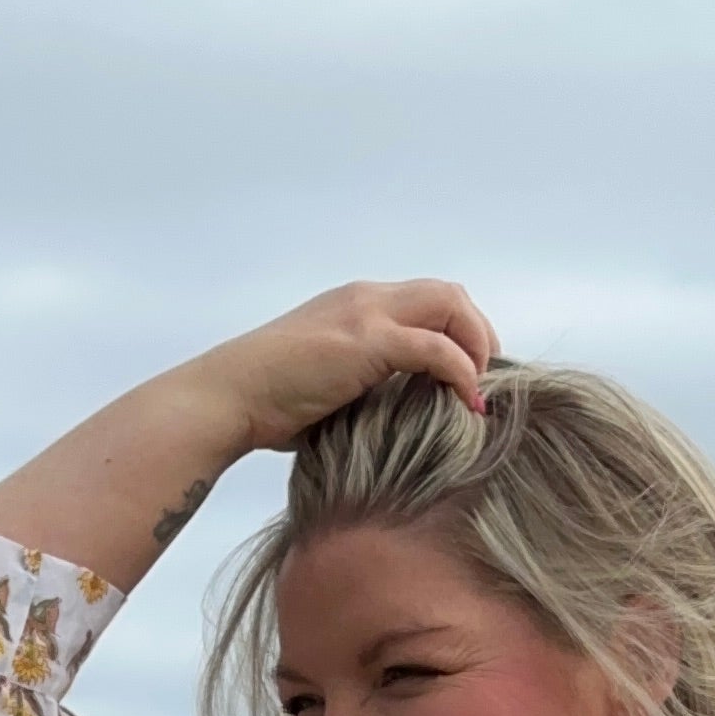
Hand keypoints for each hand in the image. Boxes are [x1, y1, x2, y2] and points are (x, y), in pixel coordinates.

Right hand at [187, 278, 499, 452]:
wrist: (228, 398)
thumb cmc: (266, 405)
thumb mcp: (324, 387)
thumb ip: (361, 387)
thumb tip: (393, 421)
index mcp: (355, 304)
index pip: (428, 300)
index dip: (459, 334)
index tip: (468, 378)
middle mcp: (366, 297)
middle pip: (450, 294)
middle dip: (479, 336)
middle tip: (485, 384)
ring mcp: (366, 313)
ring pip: (451, 306)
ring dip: (477, 348)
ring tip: (479, 393)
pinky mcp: (366, 341)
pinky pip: (435, 347)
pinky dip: (460, 372)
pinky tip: (466, 403)